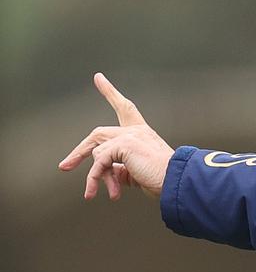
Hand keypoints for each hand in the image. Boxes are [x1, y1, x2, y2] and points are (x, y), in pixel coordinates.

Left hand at [59, 72, 174, 200]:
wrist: (174, 180)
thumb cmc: (160, 178)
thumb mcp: (136, 172)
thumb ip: (120, 169)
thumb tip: (107, 173)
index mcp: (142, 133)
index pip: (124, 107)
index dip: (110, 92)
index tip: (98, 78)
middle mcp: (136, 130)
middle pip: (99, 133)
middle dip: (79, 150)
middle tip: (65, 166)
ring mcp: (130, 135)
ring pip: (97, 151)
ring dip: (93, 176)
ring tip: (92, 193)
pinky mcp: (125, 145)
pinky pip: (100, 162)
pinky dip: (96, 178)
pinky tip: (103, 191)